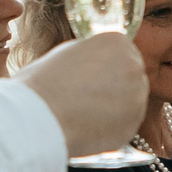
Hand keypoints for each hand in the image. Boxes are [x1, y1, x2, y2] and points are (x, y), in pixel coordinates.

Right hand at [17, 32, 149, 156]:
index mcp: (118, 43)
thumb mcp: (69, 53)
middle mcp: (133, 67)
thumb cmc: (44, 82)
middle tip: (88, 98)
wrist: (35, 116)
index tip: (92, 79)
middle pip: (131, 78)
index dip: (107, 69)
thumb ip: (94, 56)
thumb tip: (103, 63)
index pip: (123, 54)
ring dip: (115, 108)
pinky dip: (111, 128)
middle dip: (115, 88)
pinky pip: (124, 125)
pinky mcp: (132, 125)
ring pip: (131, 103)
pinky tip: (88, 127)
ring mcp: (137, 97)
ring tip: (84, 113)